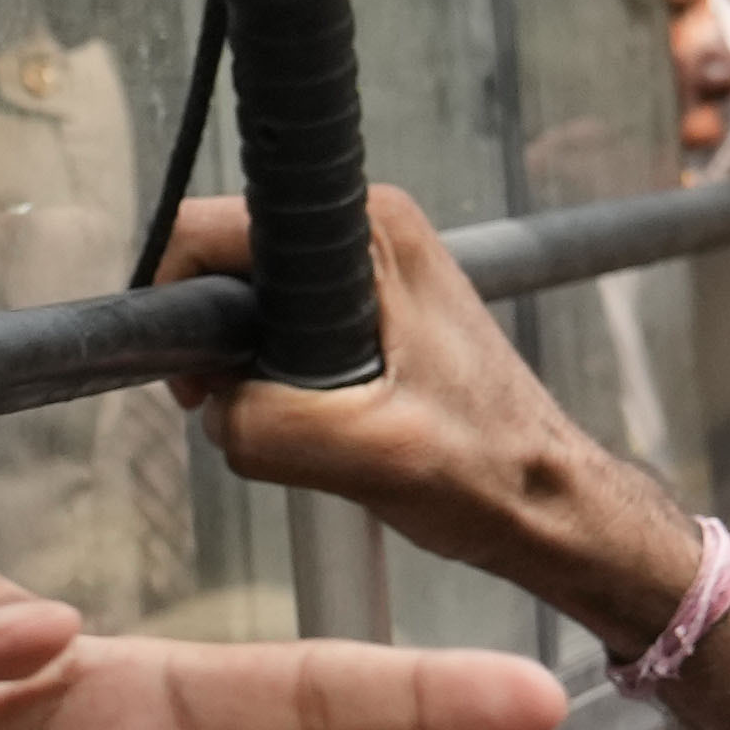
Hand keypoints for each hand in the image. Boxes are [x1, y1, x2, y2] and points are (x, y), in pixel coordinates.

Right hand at [155, 183, 695, 645]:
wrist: (545, 502)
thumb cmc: (491, 469)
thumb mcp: (369, 453)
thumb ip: (268, 425)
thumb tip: (214, 411)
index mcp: (370, 232)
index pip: (215, 228)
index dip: (183, 300)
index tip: (199, 372)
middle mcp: (370, 231)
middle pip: (226, 262)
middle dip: (216, 342)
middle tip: (239, 408)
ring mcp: (371, 269)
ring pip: (250, 303)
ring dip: (246, 369)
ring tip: (289, 425)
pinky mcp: (371, 310)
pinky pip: (283, 331)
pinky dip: (277, 381)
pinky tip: (311, 425)